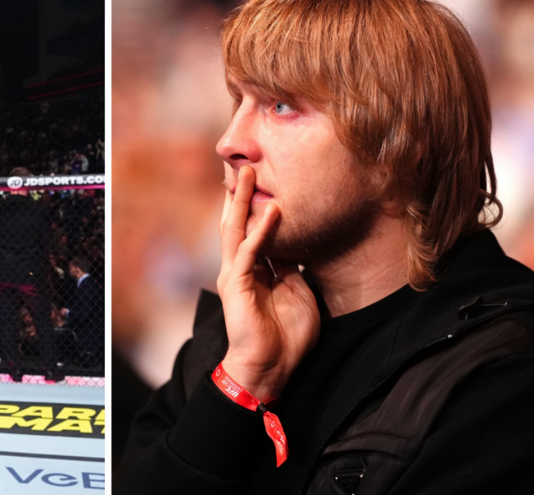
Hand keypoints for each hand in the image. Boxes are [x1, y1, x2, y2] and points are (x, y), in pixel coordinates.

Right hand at [217, 165, 319, 401]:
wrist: (270, 368)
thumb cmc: (285, 337)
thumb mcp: (298, 293)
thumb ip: (293, 269)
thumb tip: (298, 249)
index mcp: (254, 271)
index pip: (253, 231)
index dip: (255, 206)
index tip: (260, 181)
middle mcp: (240, 269)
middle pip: (237, 223)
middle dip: (240, 195)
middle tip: (243, 166)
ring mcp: (236, 275)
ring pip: (235, 230)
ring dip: (241, 201)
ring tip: (245, 175)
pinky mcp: (237, 285)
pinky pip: (249, 252)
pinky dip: (261, 231)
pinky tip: (271, 212)